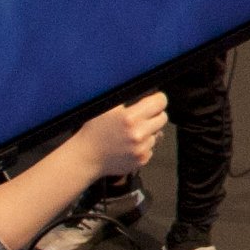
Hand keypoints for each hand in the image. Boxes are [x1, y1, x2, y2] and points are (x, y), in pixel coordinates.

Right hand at [45, 94, 167, 191]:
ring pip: (157, 134)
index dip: (157, 99)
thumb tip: (146, 88)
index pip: (160, 102)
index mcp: (130, 118)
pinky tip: (129, 144)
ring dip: (148, 132)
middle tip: (141, 116)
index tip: (153, 100)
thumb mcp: (106, 106)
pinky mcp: (141, 160)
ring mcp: (141, 149)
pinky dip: (144, 145)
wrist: (87, 157)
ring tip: (130, 132)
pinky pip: (151, 148)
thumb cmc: (94, 130)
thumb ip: (126, 96)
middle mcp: (138, 134)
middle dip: (154, 115)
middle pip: (163, 118)